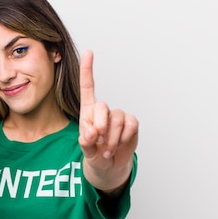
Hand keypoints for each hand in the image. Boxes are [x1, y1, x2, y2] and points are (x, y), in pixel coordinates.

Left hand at [78, 50, 138, 191]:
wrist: (109, 166)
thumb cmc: (94, 154)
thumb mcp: (86, 150)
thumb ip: (85, 142)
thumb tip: (91, 133)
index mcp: (88, 112)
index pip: (88, 87)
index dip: (87, 70)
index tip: (89, 52)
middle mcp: (103, 110)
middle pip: (102, 106)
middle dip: (100, 126)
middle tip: (99, 141)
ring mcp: (118, 116)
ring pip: (117, 119)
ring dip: (112, 139)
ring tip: (107, 150)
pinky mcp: (131, 123)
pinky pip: (130, 125)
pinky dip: (124, 138)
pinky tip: (119, 145)